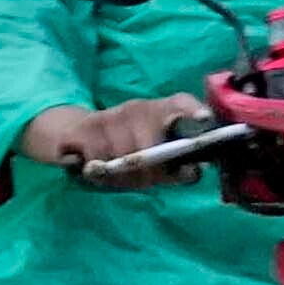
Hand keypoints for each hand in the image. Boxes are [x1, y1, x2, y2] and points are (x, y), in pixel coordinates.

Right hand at [15, 95, 212, 177]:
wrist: (79, 132)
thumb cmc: (132, 147)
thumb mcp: (158, 153)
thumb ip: (179, 167)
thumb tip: (194, 172)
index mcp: (163, 110)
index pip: (181, 103)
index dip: (193, 110)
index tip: (204, 119)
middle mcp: (137, 107)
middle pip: (147, 148)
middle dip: (148, 173)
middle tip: (147, 181)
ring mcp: (109, 115)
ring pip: (119, 158)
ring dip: (121, 177)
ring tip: (121, 176)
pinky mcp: (83, 128)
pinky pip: (93, 161)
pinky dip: (96, 172)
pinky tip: (96, 169)